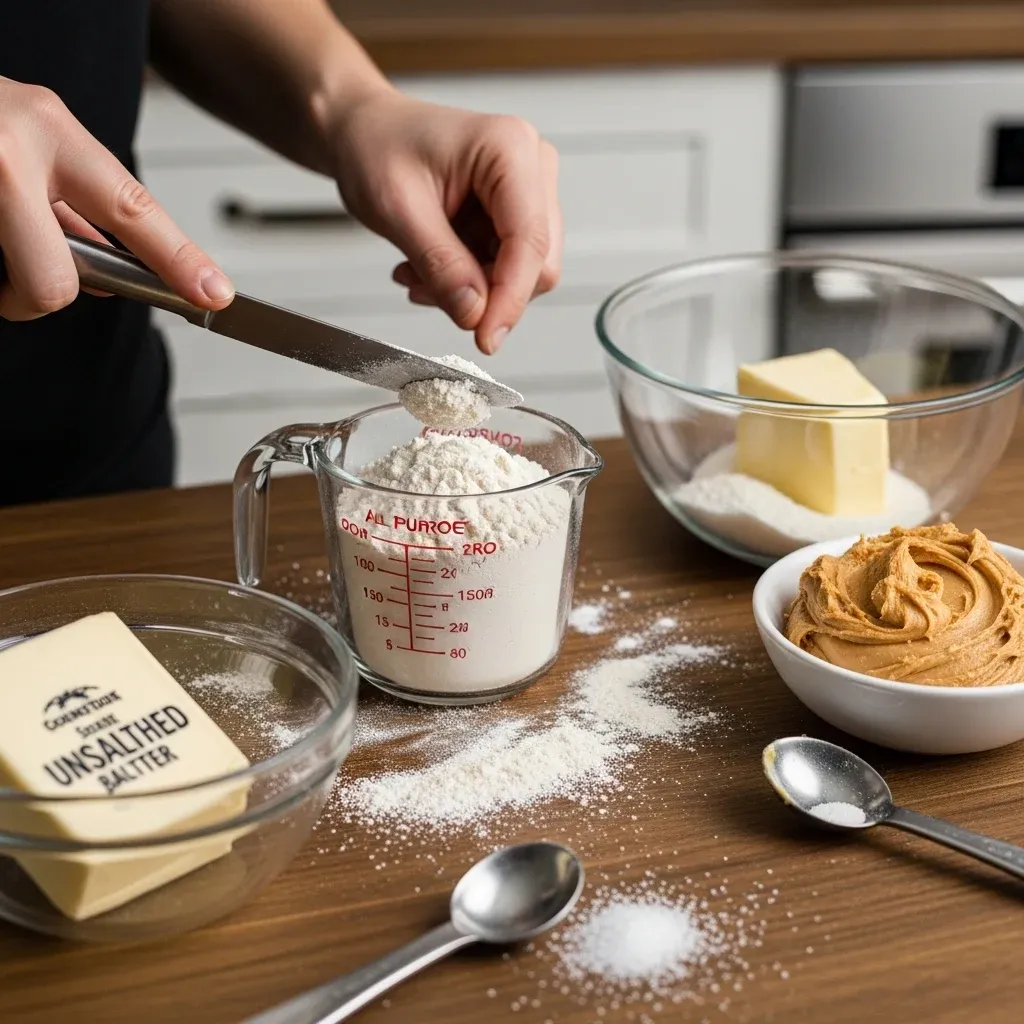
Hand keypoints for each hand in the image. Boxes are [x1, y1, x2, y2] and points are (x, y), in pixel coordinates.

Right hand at [0, 76, 232, 321]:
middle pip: (52, 284)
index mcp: (49, 130)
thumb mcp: (34, 145)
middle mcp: (11, 150)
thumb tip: (120, 277)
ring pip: (11, 287)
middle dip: (35, 294)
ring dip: (0, 281)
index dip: (179, 259)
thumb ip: (77, 208)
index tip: (214, 293)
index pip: (133, 209)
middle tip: (15, 270)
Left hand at [328, 89, 561, 353]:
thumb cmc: (376, 146)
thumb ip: (441, 265)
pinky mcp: (514, 214)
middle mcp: (532, 167)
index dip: (510, 298)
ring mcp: (528, 192)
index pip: (530, 241)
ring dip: (472, 291)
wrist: (364, 131)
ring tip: (418, 276)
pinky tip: (429, 270)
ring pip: (522, 273)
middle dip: (487, 294)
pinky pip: (505, 270)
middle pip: (538, 262)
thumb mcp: (398, 210)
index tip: (486, 339)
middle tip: (428, 293)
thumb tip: (476, 314)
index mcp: (510, 149)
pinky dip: (468, 283)